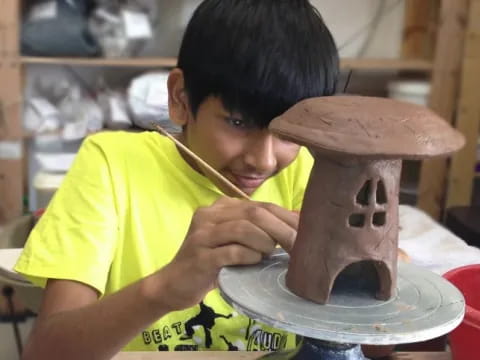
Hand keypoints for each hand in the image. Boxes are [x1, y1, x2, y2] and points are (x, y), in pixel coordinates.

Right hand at [153, 197, 298, 310]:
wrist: (175, 283)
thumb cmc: (212, 261)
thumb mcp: (236, 240)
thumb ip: (260, 228)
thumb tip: (299, 220)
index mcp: (220, 207)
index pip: (260, 206)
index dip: (285, 217)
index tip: (306, 231)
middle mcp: (209, 215)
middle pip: (253, 214)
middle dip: (280, 229)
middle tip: (298, 246)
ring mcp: (202, 235)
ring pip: (243, 229)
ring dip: (264, 242)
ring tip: (271, 253)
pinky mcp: (199, 257)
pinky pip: (231, 252)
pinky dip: (249, 256)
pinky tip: (255, 262)